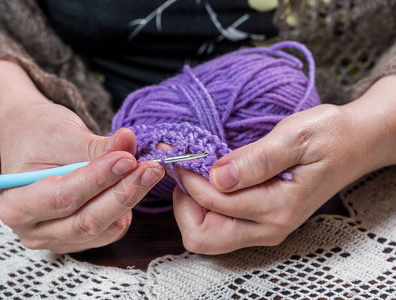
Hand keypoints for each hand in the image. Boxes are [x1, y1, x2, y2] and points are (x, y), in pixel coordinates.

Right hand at [0, 102, 164, 252]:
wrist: (31, 140)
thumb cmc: (38, 134)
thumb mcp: (63, 133)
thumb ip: (96, 145)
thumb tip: (129, 143)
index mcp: (15, 204)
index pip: (64, 198)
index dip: (99, 179)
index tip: (128, 158)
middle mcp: (33, 230)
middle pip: (86, 221)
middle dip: (123, 193)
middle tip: (151, 167)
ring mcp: (57, 239)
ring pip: (103, 227)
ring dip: (130, 198)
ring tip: (148, 170)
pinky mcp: (79, 238)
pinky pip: (110, 230)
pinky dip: (126, 206)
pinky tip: (132, 183)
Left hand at [172, 76, 395, 253]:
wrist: (354, 144)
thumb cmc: (329, 136)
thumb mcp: (295, 137)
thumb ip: (257, 160)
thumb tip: (218, 177)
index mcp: (278, 207)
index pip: (214, 200)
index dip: (190, 176)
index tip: (180, 151)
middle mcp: (269, 227)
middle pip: (203, 237)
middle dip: (183, 203)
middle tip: (185, 168)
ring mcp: (264, 229)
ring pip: (207, 237)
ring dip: (190, 207)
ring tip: (194, 173)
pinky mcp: (261, 223)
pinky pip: (219, 228)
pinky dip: (203, 208)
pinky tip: (207, 181)